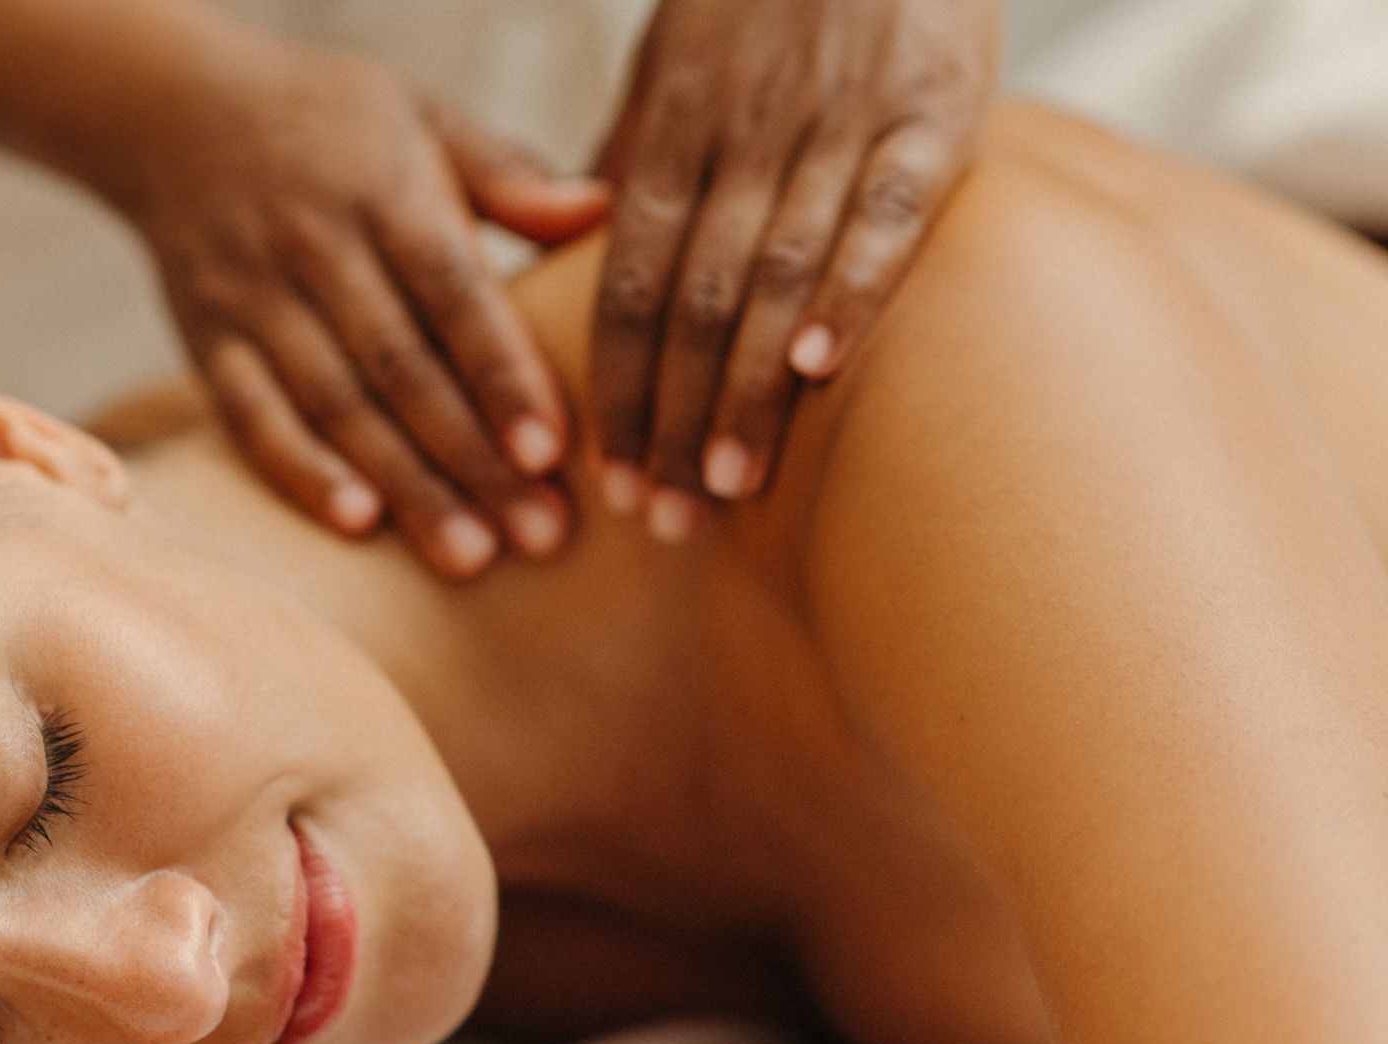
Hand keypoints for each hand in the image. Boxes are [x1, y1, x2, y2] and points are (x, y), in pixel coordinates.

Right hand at [96, 28, 608, 578]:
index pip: (453, 292)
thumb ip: (508, 173)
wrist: (170, 112)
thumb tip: (604, 212)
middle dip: (473, 459)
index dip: (501, 373)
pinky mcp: (206, 342)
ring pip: (335, 405)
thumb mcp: (423, 116)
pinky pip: (250, 416)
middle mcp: (314, 246)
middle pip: (401, 366)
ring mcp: (253, 298)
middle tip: (539, 536)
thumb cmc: (331, 123)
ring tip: (469, 555)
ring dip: (404, 485)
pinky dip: (301, 472)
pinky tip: (357, 524)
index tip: (552, 451)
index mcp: (384, 188)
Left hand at [591, 0, 998, 535]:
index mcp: (674, 128)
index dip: (616, 387)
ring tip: (726, 487)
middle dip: (669, 417)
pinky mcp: (934, 106)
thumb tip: (567, 261)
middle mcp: (745, 131)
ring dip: (744, 387)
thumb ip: (632, 167)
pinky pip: (887, 211)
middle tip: (661, 520)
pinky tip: (822, 372)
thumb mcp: (676, 65)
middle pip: (691, 298)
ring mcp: (839, 119)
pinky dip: (854, 289)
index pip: (627, 282)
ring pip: (775, 270)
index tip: (609, 480)